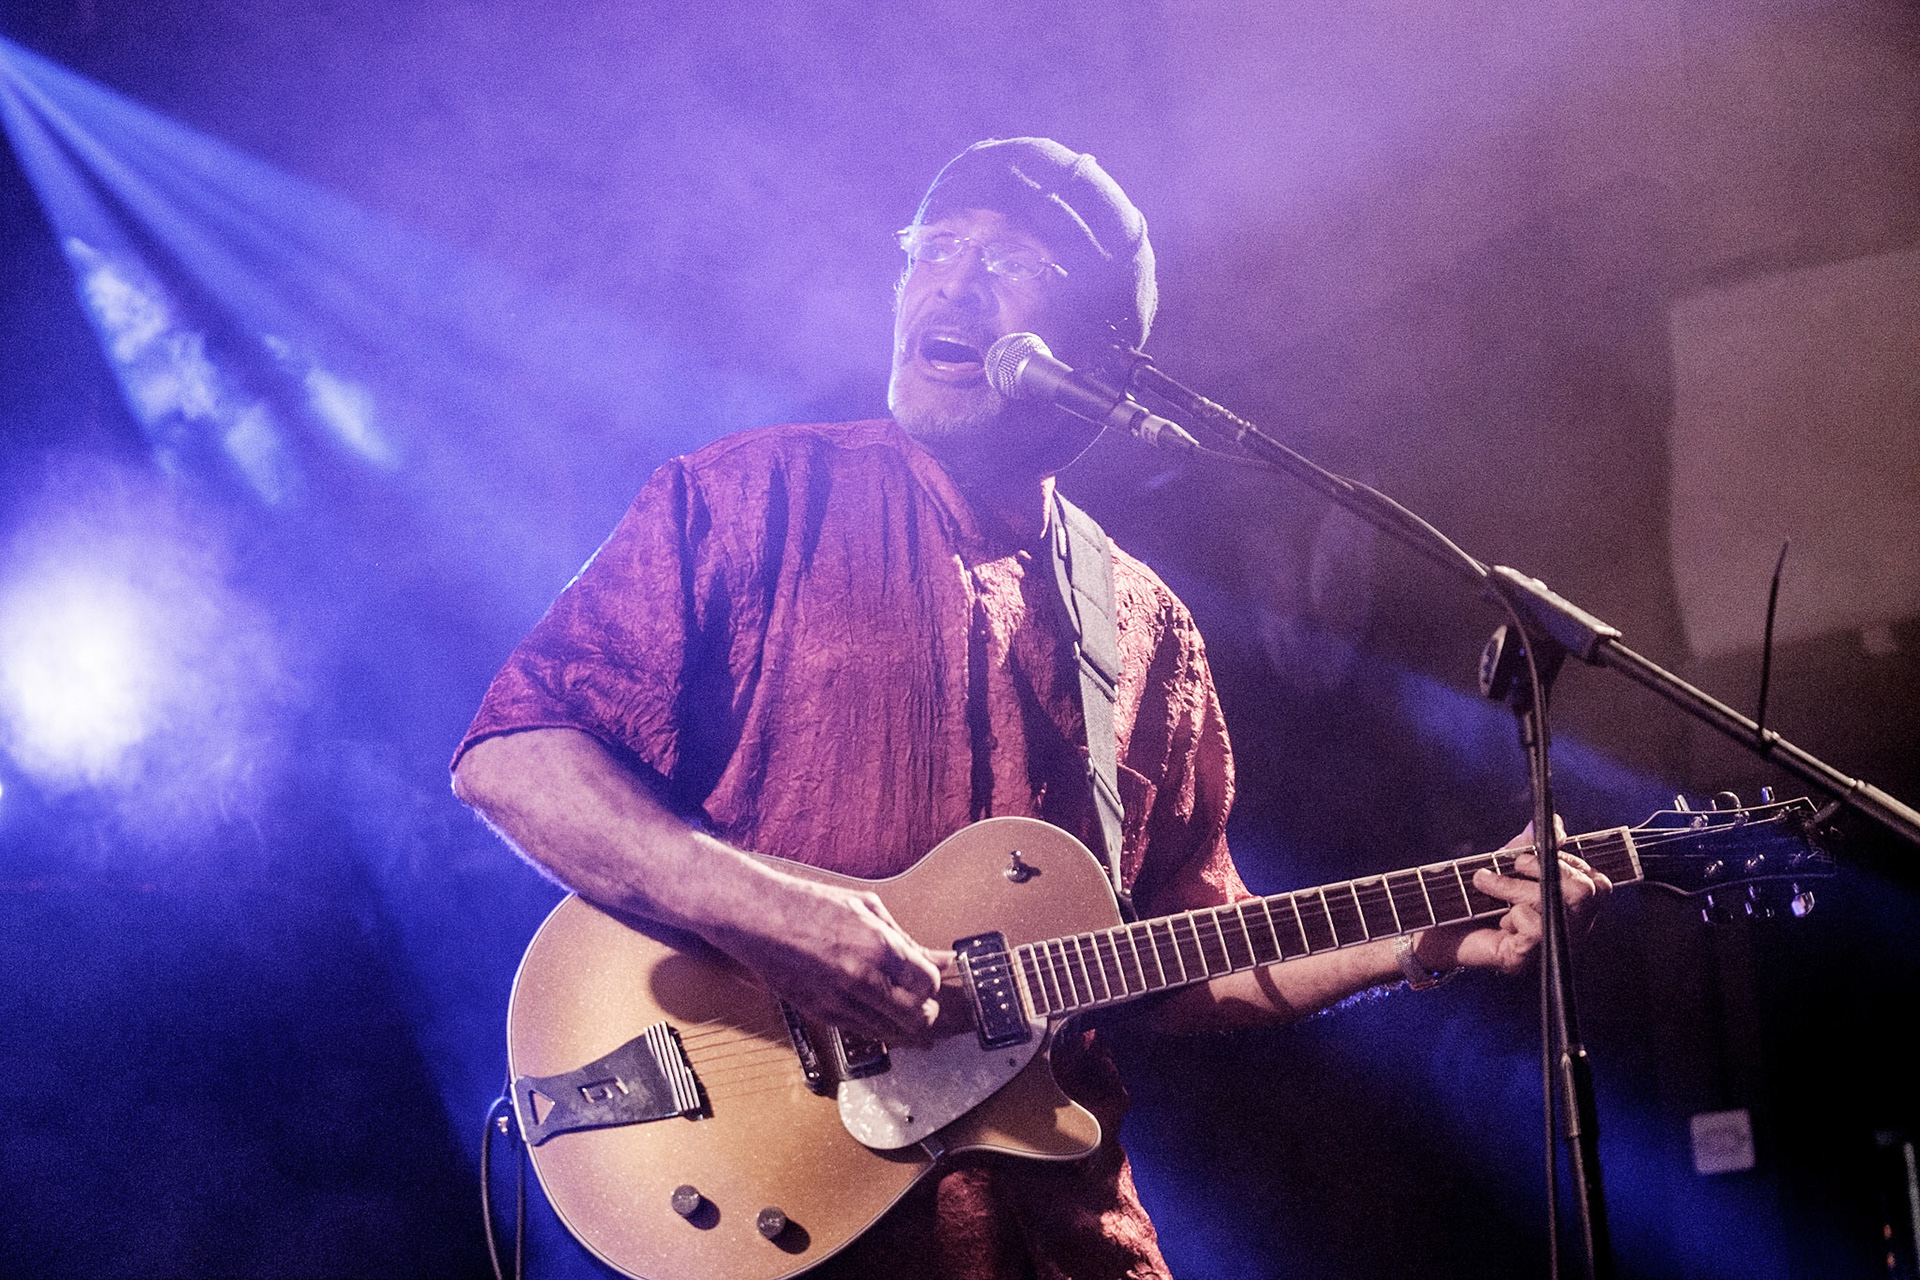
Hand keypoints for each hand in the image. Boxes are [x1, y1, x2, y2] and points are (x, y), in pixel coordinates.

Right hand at [709, 872, 953, 1042]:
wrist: (760, 918)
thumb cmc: (811, 904)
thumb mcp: (867, 907)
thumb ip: (907, 938)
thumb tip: (941, 957)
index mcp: (878, 945)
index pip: (927, 983)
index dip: (932, 983)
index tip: (927, 977)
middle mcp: (863, 978)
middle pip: (916, 1015)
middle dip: (927, 1012)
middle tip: (926, 1005)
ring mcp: (841, 1000)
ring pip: (891, 1032)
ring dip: (906, 1028)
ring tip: (909, 1017)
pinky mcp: (822, 1013)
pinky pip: (862, 1033)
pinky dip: (878, 1029)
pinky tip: (881, 1019)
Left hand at [1412, 820, 1612, 975]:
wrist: (1435, 926)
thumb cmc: (1473, 896)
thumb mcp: (1503, 863)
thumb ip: (1529, 845)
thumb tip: (1555, 825)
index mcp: (1569, 907)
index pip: (1597, 884)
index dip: (1570, 862)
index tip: (1534, 855)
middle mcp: (1567, 930)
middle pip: (1587, 893)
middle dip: (1547, 869)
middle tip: (1515, 865)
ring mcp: (1548, 948)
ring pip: (1556, 908)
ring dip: (1517, 888)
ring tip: (1486, 883)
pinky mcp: (1523, 960)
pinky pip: (1535, 931)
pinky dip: (1515, 916)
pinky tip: (1498, 919)